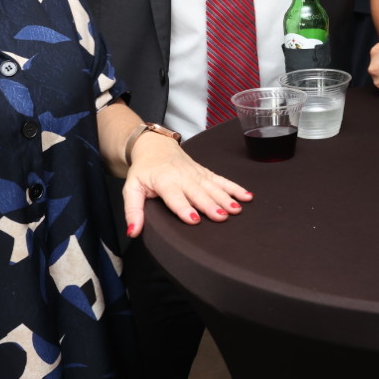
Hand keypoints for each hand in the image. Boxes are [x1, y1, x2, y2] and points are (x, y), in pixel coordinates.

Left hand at [122, 135, 251, 233]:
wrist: (155, 146)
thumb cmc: (143, 171)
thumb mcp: (131, 189)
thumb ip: (132, 211)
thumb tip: (133, 232)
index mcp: (164, 181)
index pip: (175, 196)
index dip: (184, 208)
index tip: (194, 219)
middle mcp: (183, 177)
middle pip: (198, 193)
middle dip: (211, 205)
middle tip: (222, 216)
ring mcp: (196, 174)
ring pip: (213, 187)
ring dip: (226, 198)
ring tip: (237, 209)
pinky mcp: (205, 173)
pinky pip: (222, 180)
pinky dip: (235, 188)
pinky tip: (247, 196)